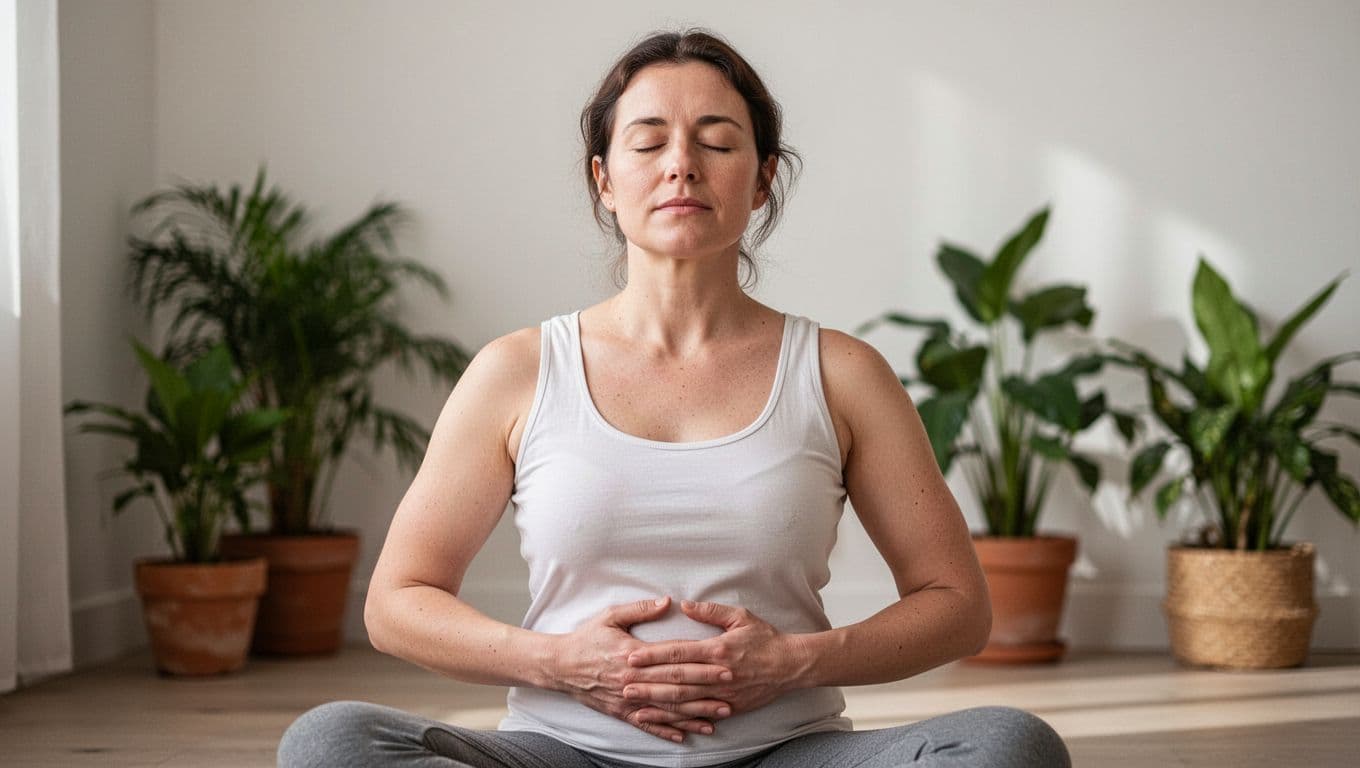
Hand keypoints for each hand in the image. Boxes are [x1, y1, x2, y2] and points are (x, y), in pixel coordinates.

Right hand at [549, 596, 734, 742]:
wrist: (559, 666)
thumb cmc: (586, 639)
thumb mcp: (610, 616)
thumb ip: (640, 609)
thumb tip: (668, 601)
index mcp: (633, 655)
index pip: (674, 659)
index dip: (701, 661)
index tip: (724, 661)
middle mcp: (632, 680)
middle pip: (676, 685)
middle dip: (706, 687)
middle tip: (731, 687)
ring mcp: (627, 700)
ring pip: (667, 709)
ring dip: (694, 712)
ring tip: (719, 713)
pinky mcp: (621, 712)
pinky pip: (648, 724)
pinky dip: (667, 731)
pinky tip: (686, 735)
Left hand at [623, 601, 808, 716]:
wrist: (791, 666)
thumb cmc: (765, 638)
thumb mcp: (740, 617)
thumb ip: (711, 611)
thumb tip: (684, 605)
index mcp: (718, 649)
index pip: (678, 652)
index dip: (653, 655)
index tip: (631, 655)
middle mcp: (718, 673)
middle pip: (676, 679)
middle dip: (648, 681)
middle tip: (623, 683)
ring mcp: (722, 693)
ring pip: (685, 701)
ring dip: (658, 703)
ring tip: (635, 705)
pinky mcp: (728, 707)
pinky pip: (699, 715)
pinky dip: (680, 719)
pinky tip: (663, 721)